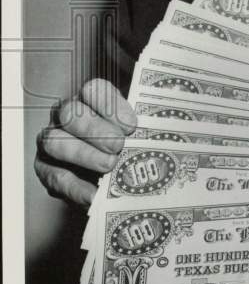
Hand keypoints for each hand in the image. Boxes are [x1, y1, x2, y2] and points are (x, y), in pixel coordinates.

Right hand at [35, 79, 135, 207]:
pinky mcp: (46, 170)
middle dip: (95, 129)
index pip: (94, 89)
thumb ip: (145, 128)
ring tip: (109, 166)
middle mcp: (66, 116)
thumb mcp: (139, 133)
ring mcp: (52, 141)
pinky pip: (54, 176)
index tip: (131, 126)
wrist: (112, 183)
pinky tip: (93, 194)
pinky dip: (75, 187)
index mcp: (90, 100)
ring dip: (83, 154)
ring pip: (54, 141)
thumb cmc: (128, 148)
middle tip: (118, 145)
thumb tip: (166, 130)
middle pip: (70, 112)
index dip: (111, 106)